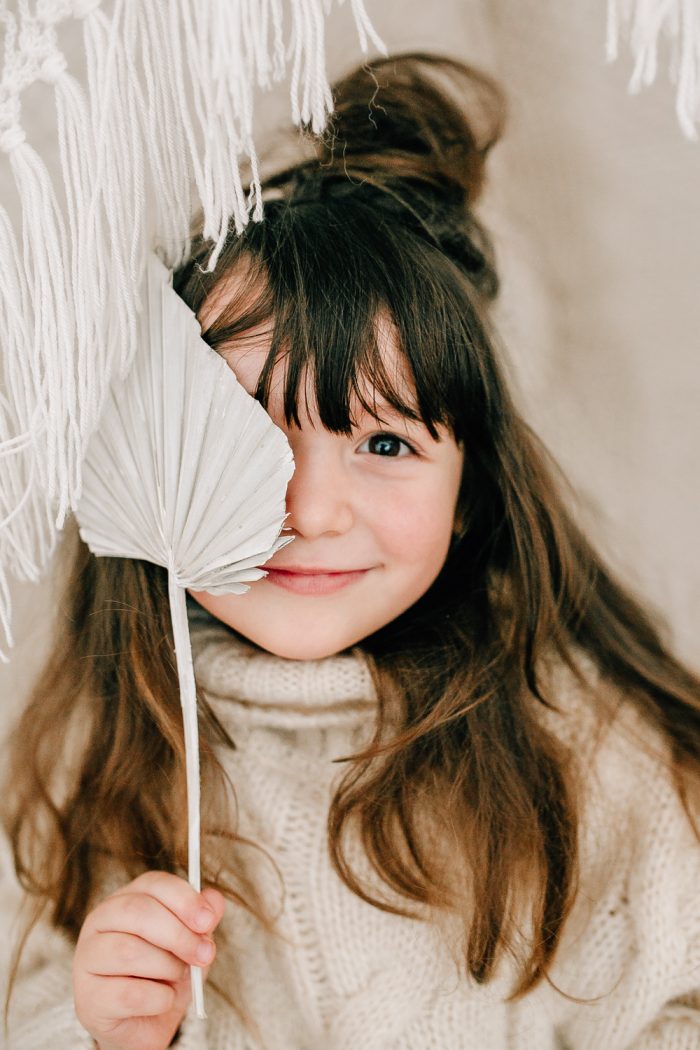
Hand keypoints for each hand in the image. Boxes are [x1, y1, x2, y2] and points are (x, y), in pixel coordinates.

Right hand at [73, 870, 225, 1049]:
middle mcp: (100, 922)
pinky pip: (130, 993)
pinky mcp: (88, 998)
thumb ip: (202, 919)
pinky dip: (158, 999)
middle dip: (179, 934)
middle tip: (205, 955)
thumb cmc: (166, 974)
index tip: (208, 921)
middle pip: (138, 911)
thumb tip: (214, 899)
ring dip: (168, 967)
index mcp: (126, 899)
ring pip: (130, 951)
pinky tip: (161, 1000)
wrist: (147, 1024)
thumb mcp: (191, 942)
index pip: (152, 884)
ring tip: (176, 978)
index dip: (184, 899)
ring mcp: (87, 958)